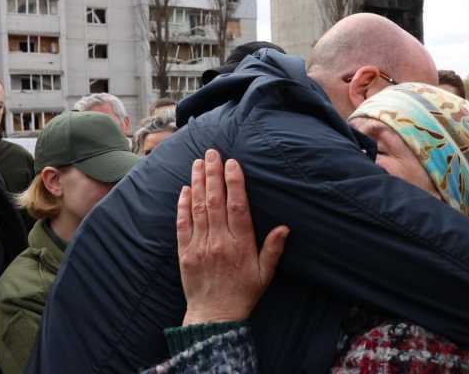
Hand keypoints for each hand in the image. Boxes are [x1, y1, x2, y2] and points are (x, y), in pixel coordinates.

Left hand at [176, 149, 289, 325]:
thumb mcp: (265, 274)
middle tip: (211, 152)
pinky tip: (184, 189)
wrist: (214, 316)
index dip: (234, 182)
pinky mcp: (185, 252)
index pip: (237, 206)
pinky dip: (183, 205)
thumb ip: (273, 249)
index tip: (232, 163)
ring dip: (197, 183)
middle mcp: (219, 240)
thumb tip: (285, 227)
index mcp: (241, 244)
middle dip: (212, 174)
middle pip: (215, 200)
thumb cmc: (243, 294)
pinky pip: (183, 224)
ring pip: (198, 207)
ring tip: (197, 162)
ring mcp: (200, 245)